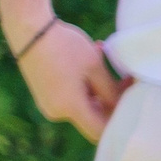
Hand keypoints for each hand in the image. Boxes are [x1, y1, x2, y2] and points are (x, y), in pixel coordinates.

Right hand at [16, 22, 129, 142]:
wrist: (27, 28)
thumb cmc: (64, 46)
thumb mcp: (96, 68)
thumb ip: (111, 92)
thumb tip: (122, 107)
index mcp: (70, 108)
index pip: (100, 131)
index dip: (119, 124)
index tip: (133, 107)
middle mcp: (57, 112)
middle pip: (94, 116)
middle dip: (112, 100)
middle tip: (126, 78)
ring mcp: (49, 104)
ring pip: (85, 103)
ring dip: (99, 87)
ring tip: (104, 57)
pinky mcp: (45, 95)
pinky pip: (72, 95)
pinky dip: (84, 83)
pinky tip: (92, 58)